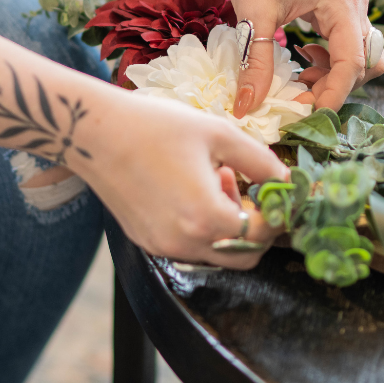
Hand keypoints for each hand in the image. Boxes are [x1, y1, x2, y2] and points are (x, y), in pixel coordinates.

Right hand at [81, 90, 290, 268]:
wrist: (96, 134)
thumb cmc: (159, 127)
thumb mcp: (219, 135)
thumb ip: (260, 161)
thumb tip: (287, 180)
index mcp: (207, 217)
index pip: (262, 233)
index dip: (277, 214)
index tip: (279, 191)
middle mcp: (185, 242)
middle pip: (243, 255)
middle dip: (255, 225)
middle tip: (247, 186)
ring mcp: (163, 246)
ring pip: (216, 251)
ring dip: (227, 222)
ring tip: (216, 177)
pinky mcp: (147, 242)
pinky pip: (190, 245)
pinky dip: (202, 225)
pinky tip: (192, 187)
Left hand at [181, 0, 383, 118]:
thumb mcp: (253, 15)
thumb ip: (256, 64)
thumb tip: (249, 108)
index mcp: (342, 3)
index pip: (352, 64)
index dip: (331, 97)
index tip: (303, 117)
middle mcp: (356, 2)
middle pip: (364, 63)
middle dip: (334, 88)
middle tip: (294, 100)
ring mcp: (352, 1)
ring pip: (360, 55)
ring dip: (335, 75)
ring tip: (298, 79)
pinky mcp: (342, 2)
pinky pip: (349, 42)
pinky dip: (331, 60)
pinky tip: (302, 60)